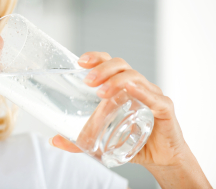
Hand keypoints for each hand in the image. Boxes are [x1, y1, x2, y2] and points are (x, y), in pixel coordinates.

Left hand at [49, 51, 185, 166]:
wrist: (161, 159)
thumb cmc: (134, 141)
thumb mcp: (102, 140)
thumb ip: (79, 141)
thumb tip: (54, 140)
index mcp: (122, 87)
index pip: (109, 64)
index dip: (96, 58)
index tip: (80, 62)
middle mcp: (137, 86)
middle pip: (120, 65)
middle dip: (102, 69)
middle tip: (88, 81)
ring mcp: (152, 95)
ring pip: (134, 77)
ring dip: (116, 81)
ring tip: (101, 92)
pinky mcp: (164, 108)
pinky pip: (153, 96)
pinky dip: (142, 91)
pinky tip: (131, 88)